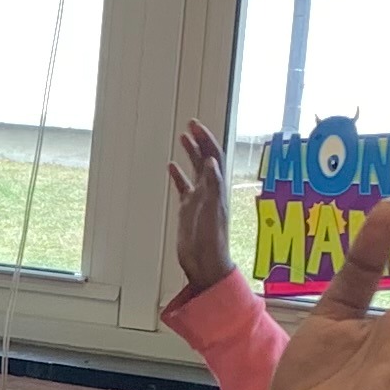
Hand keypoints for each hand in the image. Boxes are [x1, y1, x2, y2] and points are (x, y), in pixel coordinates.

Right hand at [164, 119, 237, 302]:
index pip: (213, 157)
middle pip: (206, 159)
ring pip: (195, 170)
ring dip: (191, 153)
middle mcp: (210, 190)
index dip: (206, 140)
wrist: (205, 264)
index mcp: (217, 188)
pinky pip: (183, 187)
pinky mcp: (188, 209)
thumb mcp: (212, 211)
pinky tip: (172, 167)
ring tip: (184, 137)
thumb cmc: (211, 241)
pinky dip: (178, 176)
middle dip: (200, 140)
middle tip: (191, 124)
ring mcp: (198, 199)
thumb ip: (213, 185)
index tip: (196, 126)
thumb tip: (211, 160)